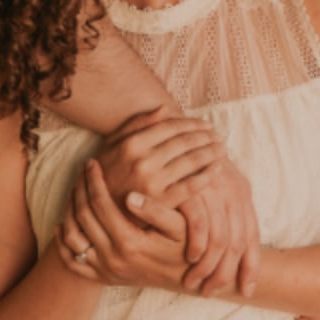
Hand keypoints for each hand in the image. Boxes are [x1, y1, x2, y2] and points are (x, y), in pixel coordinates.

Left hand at [57, 160, 189, 290]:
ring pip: (72, 237)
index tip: (92, 162)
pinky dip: (63, 242)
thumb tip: (130, 195)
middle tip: (82, 171)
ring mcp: (105, 270)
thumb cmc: (185, 246)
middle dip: (80, 189)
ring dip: (69, 210)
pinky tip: (64, 223)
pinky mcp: (102, 278)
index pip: (100, 204)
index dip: (94, 181)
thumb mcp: (180, 226)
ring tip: (76, 190)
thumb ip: (156, 211)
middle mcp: (113, 258)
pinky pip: (72, 261)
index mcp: (130, 242)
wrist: (186, 279)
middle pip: (83, 216)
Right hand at [91, 110, 224, 215]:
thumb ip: (137, 124)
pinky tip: (217, 170)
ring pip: (191, 161)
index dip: (192, 124)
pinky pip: (191, 186)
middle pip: (184, 142)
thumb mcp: (112, 144)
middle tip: (219, 136)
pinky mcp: (161, 202)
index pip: (171, 127)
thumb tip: (164, 109)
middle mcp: (143, 160)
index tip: (206, 125)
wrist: (97, 211)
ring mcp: (153, 182)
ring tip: (222, 149)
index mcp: (132, 143)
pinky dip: (207, 176)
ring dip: (211, 153)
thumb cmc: (105, 173)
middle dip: (206, 137)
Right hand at [177, 161, 261, 297]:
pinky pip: (200, 224)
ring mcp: (213, 189)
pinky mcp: (192, 188)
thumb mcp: (211, 189)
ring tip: (195, 281)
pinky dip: (197, 244)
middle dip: (226, 273)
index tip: (246, 290)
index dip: (251, 266)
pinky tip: (189, 257)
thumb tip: (232, 252)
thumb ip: (222, 216)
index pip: (252, 237)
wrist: (166, 136)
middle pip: (239, 242)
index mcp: (241, 192)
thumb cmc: (186, 168)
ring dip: (209, 266)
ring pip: (221, 238)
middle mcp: (233, 191)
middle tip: (211, 292)